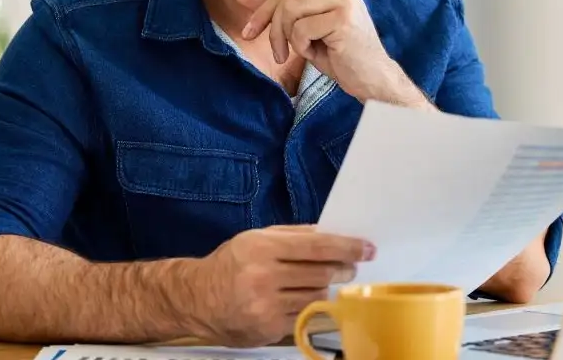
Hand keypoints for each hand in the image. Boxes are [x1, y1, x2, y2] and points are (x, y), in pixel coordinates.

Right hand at [184, 225, 374, 346]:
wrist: (196, 299)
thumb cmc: (230, 264)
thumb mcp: (256, 238)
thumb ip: (294, 236)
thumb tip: (332, 233)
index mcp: (261, 247)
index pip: (316, 247)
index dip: (346, 247)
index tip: (367, 248)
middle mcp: (263, 276)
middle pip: (321, 273)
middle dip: (343, 269)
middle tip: (351, 266)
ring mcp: (265, 306)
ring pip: (316, 295)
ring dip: (326, 288)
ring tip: (324, 281)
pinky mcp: (268, 328)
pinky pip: (303, 316)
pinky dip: (310, 306)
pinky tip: (305, 299)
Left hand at [237, 0, 428, 106]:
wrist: (372, 79)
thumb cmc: (339, 54)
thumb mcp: (302, 30)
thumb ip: (276, 9)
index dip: (262, 10)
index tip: (249, 32)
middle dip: (272, 27)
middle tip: (277, 53)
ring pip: (290, 11)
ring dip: (288, 38)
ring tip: (304, 52)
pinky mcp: (343, 18)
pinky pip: (301, 29)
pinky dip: (302, 47)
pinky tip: (319, 53)